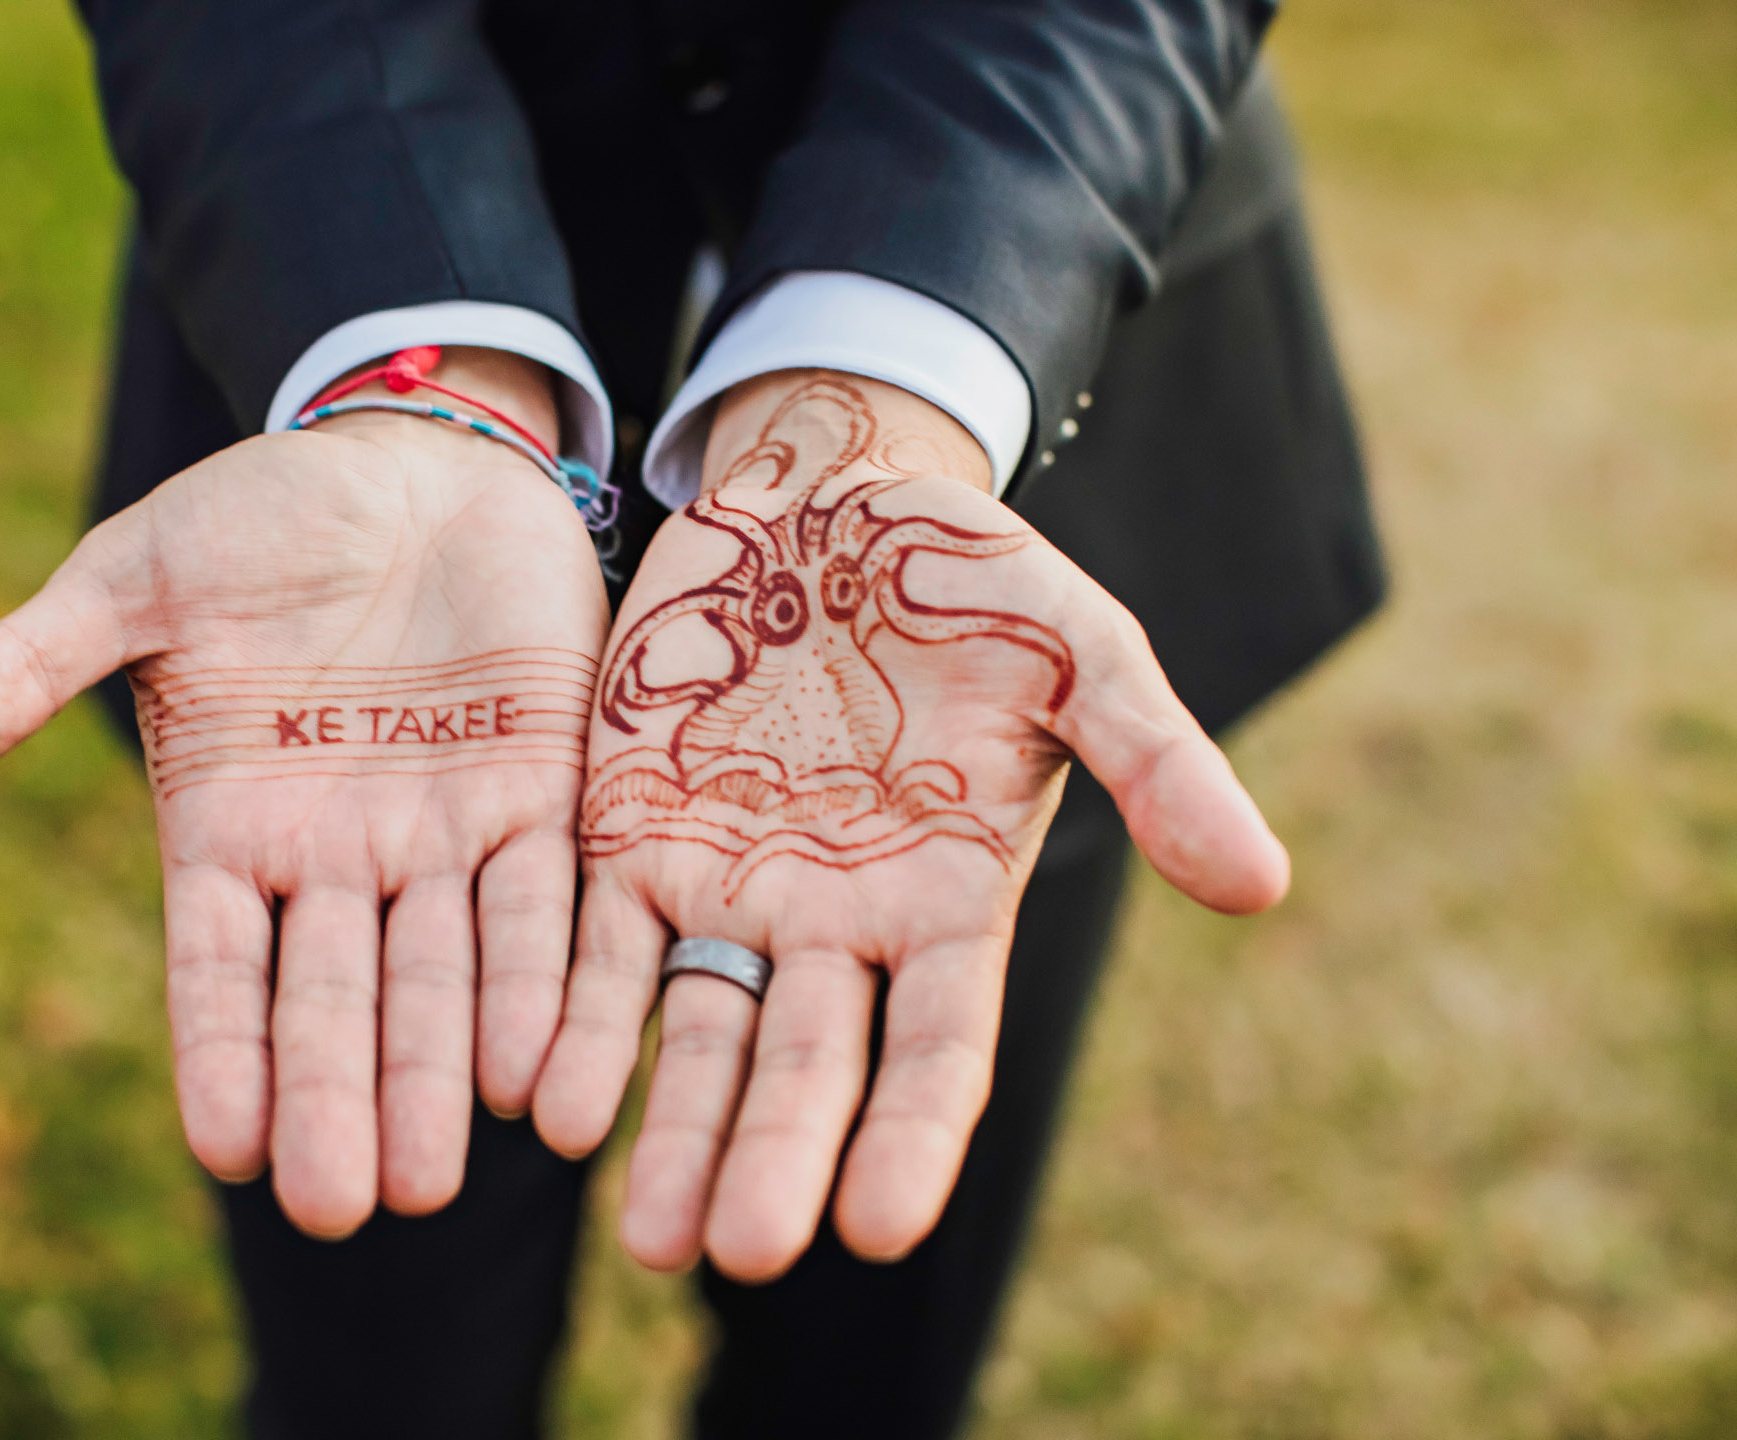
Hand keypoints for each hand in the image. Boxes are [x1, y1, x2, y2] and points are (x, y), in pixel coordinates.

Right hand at [0, 350, 607, 1235]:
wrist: (411, 457)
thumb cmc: (259, 519)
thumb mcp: (134, 581)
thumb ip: (27, 662)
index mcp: (229, 827)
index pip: (219, 968)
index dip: (224, 1053)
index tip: (228, 1149)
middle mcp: (338, 856)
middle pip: (337, 999)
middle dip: (341, 1099)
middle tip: (345, 1209)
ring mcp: (441, 833)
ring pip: (444, 976)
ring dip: (440, 1073)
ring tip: (435, 1179)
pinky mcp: (539, 791)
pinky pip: (544, 900)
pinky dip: (540, 983)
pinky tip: (541, 1071)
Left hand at [531, 371, 1287, 1280]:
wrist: (827, 494)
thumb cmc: (971, 576)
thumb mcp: (1084, 654)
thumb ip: (1158, 765)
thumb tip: (1264, 885)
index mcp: (947, 899)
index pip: (937, 1047)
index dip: (912, 1134)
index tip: (876, 1224)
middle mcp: (834, 921)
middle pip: (804, 1063)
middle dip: (772, 1157)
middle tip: (737, 1249)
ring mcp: (726, 885)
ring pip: (695, 1031)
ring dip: (670, 1129)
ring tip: (647, 1235)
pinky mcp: (628, 834)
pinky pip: (593, 944)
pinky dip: (572, 1018)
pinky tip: (544, 1098)